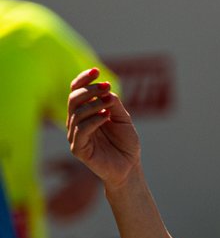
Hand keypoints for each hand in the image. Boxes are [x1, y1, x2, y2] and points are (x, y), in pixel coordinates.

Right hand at [67, 68, 140, 187]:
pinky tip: (106, 115)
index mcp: (84, 112)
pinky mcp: (78, 149)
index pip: (76, 91)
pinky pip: (81, 130)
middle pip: (73, 99)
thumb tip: (105, 89)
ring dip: (94, 104)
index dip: (83, 80)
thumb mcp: (122, 118)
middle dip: (89, 90)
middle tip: (106, 86)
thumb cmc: (125, 142)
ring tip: (109, 102)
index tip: (95, 71)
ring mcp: (75, 135)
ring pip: (77, 113)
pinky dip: (93, 120)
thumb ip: (112, 103)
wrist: (129, 166)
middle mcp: (76, 122)